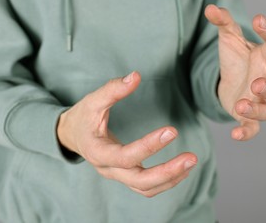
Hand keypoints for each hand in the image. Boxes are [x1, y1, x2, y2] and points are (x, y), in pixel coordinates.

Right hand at [57, 72, 196, 196]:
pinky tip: (182, 168)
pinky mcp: (126, 176)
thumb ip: (112, 89)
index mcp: (97, 153)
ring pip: (146, 189)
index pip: (126, 157)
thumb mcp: (92, 102)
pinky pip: (148, 187)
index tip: (172, 131)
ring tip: (192, 162)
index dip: (149, 146)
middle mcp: (108, 170)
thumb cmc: (82, 117)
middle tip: (192, 158)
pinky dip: (167, 181)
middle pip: (140, 182)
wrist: (72, 136)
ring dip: (171, 179)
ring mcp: (117, 176)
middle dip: (168, 172)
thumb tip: (136, 76)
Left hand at [205, 5, 265, 140]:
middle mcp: (265, 82)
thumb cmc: (235, 59)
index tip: (258, 18)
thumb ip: (223, 23)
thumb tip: (210, 8)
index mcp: (264, 59)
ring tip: (241, 104)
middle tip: (256, 83)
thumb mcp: (229, 38)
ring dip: (257, 111)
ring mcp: (257, 102)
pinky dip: (246, 133)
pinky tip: (234, 135)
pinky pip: (252, 129)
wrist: (228, 80)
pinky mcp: (245, 116)